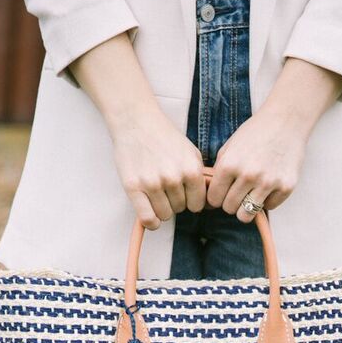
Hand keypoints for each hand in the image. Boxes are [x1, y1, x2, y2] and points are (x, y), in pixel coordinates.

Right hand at [68, 31, 206, 229]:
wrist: (136, 120)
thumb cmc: (164, 137)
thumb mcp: (191, 153)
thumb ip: (200, 177)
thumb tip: (207, 205)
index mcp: (191, 170)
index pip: (197, 205)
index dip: (191, 202)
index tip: (184, 195)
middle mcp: (173, 178)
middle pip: (180, 210)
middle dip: (175, 202)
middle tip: (166, 188)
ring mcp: (153, 183)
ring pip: (164, 215)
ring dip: (162, 209)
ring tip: (156, 193)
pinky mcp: (133, 187)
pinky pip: (147, 219)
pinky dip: (151, 222)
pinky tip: (151, 216)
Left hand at [207, 105, 306, 222]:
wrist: (286, 121)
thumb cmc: (255, 133)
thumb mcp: (229, 148)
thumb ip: (219, 171)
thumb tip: (211, 197)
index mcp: (229, 165)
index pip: (214, 199)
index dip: (217, 197)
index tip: (223, 192)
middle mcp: (248, 175)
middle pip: (229, 209)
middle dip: (231, 202)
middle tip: (238, 192)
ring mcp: (268, 182)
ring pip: (246, 215)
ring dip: (246, 207)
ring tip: (250, 194)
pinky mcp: (285, 187)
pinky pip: (269, 207)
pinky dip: (267, 200)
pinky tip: (269, 186)